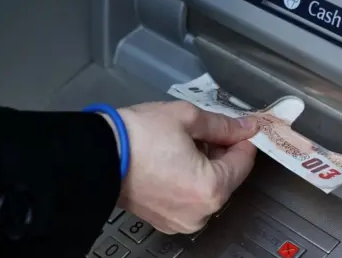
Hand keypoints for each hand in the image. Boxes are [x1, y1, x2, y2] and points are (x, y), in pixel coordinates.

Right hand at [108, 101, 258, 233]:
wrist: (95, 155)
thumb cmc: (138, 136)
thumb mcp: (187, 118)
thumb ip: (223, 125)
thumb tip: (246, 128)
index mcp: (210, 190)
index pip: (243, 162)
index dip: (243, 139)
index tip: (241, 127)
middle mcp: (200, 213)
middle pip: (227, 177)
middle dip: (223, 152)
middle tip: (208, 131)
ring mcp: (182, 221)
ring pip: (209, 188)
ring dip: (207, 166)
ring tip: (187, 144)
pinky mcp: (166, 221)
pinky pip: (191, 199)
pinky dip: (191, 180)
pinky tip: (177, 160)